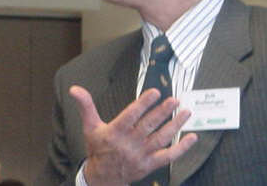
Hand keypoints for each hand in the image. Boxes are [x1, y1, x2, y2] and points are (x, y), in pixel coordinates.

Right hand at [70, 85, 196, 185]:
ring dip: (175, 125)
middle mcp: (129, 143)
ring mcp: (141, 155)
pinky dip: (181, 148)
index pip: (131, 115)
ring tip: (186, 113)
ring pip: (161, 138)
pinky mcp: (149, 165)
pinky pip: (168, 156)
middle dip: (163, 112)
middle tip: (175, 100)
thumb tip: (75, 89)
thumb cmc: (97, 148)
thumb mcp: (89, 126)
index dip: (143, 103)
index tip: (155, 92)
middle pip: (149, 125)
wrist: (102, 178)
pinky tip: (192, 138)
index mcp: (115, 132)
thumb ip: (86, 106)